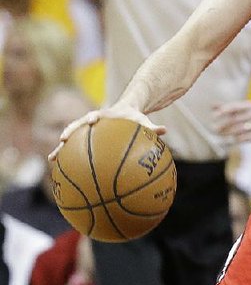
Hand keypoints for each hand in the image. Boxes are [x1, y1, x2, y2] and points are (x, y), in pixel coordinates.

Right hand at [48, 102, 165, 161]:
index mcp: (105, 116)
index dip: (92, 118)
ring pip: (71, 138)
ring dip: (61, 147)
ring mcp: (86, 130)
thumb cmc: (134, 119)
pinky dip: (67, 157)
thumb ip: (151, 127)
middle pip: (77, 125)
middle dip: (70, 131)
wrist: (125, 112)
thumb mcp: (142, 121)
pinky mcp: (84, 139)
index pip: (96, 114)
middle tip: (62, 140)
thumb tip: (164, 130)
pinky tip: (60, 171)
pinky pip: (73, 149)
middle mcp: (92, 121)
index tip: (89, 121)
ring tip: (52, 159)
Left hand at [213, 100, 250, 142]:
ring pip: (239, 129)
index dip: (224, 110)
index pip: (236, 106)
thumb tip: (212, 105)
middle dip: (224, 124)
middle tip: (213, 128)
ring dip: (227, 132)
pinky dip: (235, 139)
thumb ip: (228, 107)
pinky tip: (230, 140)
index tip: (214, 115)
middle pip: (236, 119)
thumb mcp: (243, 110)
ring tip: (219, 134)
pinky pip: (244, 138)